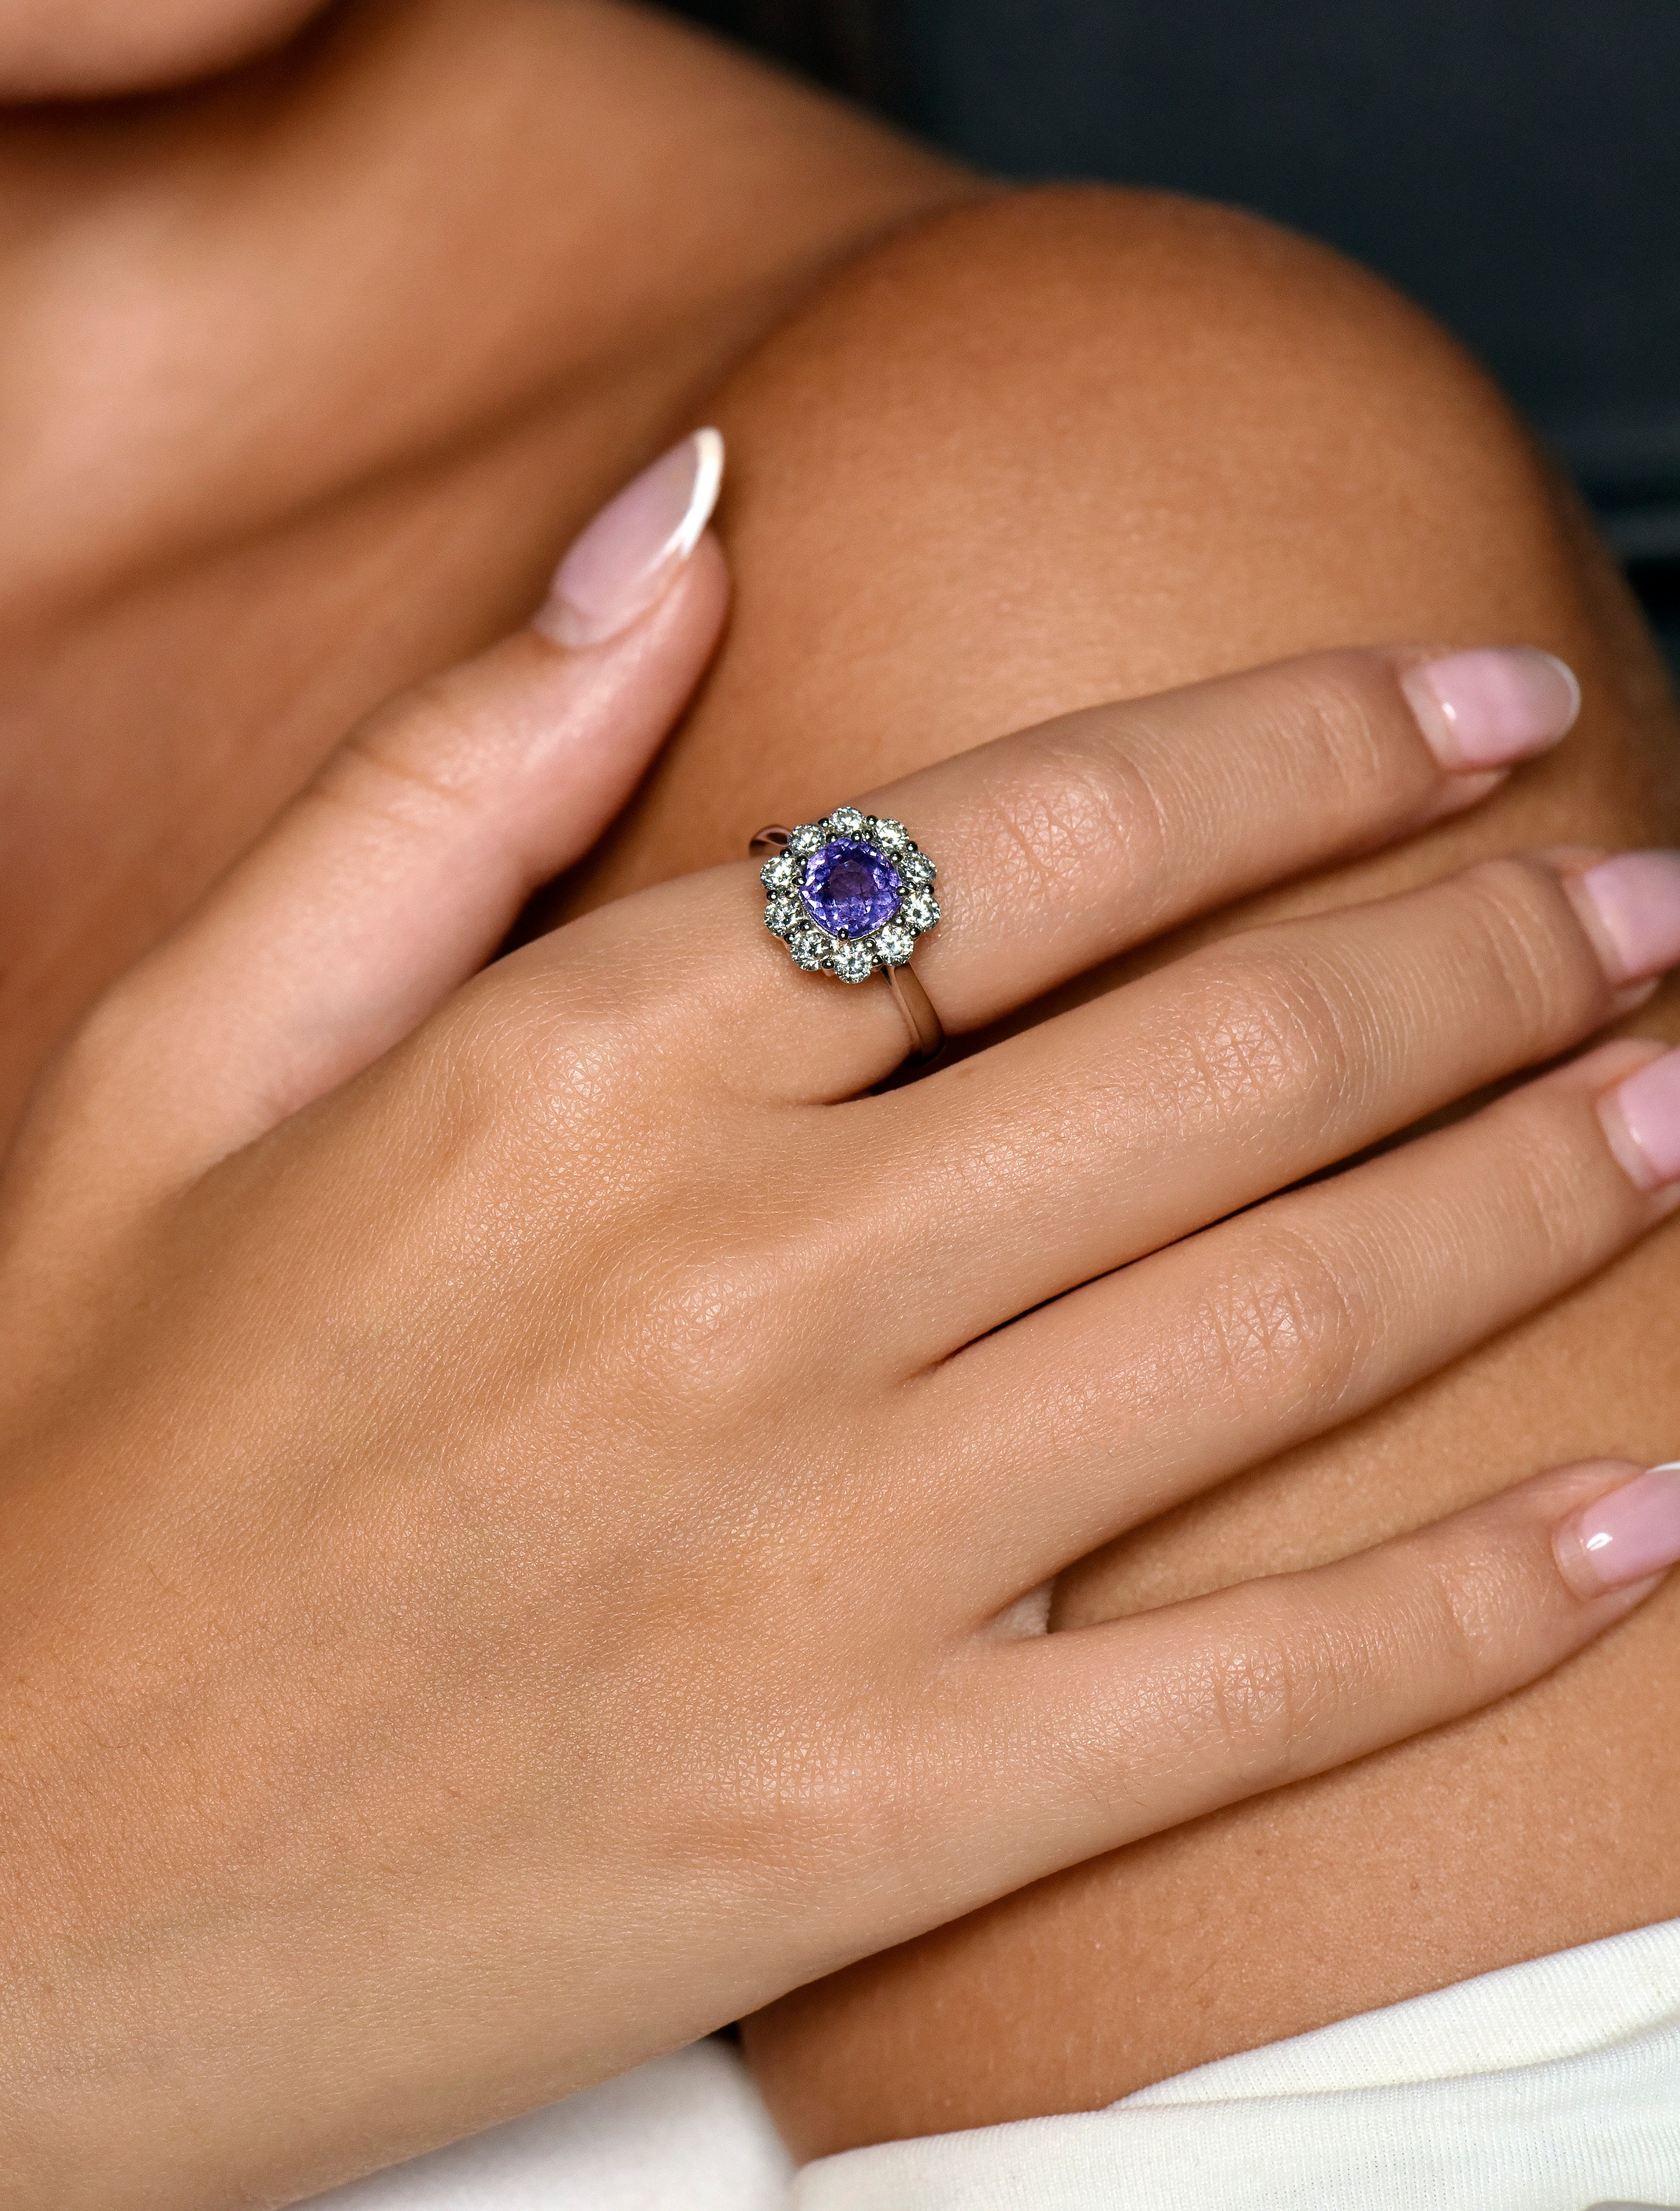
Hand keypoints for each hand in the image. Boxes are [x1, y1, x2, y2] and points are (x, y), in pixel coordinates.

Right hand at [2, 599, 1677, 2204]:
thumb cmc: (85, 1442)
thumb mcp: (186, 1048)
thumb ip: (457, 765)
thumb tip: (693, 512)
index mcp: (575, 1073)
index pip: (1048, 831)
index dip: (1314, 738)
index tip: (1486, 692)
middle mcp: (735, 1291)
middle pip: (1230, 1055)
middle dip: (1495, 946)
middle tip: (1654, 889)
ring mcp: (821, 1567)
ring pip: (1291, 1323)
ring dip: (1535, 1200)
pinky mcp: (869, 1812)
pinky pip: (1257, 1691)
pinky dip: (1477, 1597)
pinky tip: (1640, 1512)